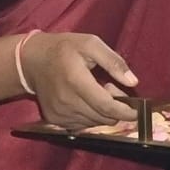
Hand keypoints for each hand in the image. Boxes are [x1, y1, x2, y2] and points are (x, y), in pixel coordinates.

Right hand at [20, 32, 139, 129]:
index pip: (106, 106)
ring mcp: (59, 113)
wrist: (32, 61)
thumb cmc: (64, 49)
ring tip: (98, 91)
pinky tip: (87, 101)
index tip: (137, 112)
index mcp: (77, 81)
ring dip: (103, 112)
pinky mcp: (54, 119)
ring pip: (94, 123)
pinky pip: (82, 125)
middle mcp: (67, 101)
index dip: (125, 112)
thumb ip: (114, 62)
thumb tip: (133, 82)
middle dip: (115, 108)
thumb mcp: (91, 44)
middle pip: (102, 117)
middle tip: (112, 88)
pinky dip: (91, 116)